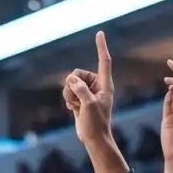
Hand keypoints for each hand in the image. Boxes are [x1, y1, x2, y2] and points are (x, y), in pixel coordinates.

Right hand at [63, 31, 113, 145]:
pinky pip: (68, 92)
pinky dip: (68, 99)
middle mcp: (96, 86)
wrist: (94, 139)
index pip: (104, 61)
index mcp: (105, 85)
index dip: (101, 47)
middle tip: (77, 99)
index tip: (100, 33)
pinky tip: (73, 109)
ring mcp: (87, 92)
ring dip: (69, 94)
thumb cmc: (96, 123)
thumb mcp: (89, 105)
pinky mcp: (79, 99)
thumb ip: (80, 89)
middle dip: (72, 85)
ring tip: (76, 106)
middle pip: (77, 73)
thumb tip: (70, 79)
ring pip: (70, 83)